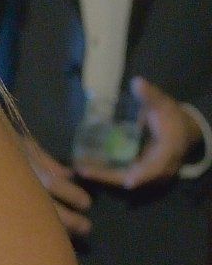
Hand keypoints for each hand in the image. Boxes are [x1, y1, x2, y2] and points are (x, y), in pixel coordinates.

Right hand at [23, 135, 91, 237]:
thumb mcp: (24, 145)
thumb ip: (47, 162)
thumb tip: (68, 175)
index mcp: (33, 174)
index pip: (59, 187)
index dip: (74, 196)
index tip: (86, 204)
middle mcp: (24, 192)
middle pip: (52, 212)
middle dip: (71, 222)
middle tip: (86, 228)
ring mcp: (11, 204)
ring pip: (38, 222)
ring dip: (55, 230)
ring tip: (67, 237)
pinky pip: (20, 225)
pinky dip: (34, 229)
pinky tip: (41, 235)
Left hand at [73, 76, 202, 190]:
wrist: (183, 131)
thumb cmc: (171, 117)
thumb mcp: (162, 104)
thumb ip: (149, 95)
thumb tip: (137, 82)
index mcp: (169, 151)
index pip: (157, 167)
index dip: (144, 175)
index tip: (130, 182)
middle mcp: (160, 169)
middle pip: (134, 178)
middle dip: (109, 177)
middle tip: (85, 171)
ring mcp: (150, 174)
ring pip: (125, 179)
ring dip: (104, 176)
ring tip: (80, 169)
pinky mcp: (141, 173)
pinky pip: (122, 176)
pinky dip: (106, 173)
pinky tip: (87, 168)